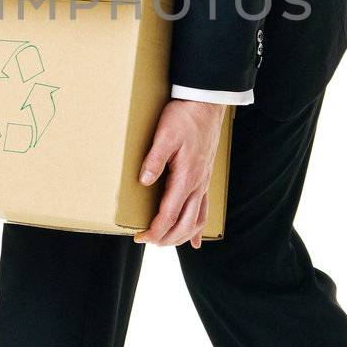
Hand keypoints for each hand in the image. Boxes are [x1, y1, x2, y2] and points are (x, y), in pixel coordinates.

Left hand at [133, 99, 226, 249]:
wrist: (207, 103)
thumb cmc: (184, 117)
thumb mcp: (165, 134)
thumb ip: (154, 159)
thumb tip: (144, 181)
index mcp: (186, 177)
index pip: (169, 214)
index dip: (154, 230)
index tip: (140, 237)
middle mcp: (197, 184)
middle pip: (184, 223)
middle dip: (166, 238)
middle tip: (148, 241)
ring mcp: (203, 182)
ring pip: (197, 219)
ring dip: (182, 235)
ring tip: (167, 242)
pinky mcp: (205, 177)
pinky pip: (205, 208)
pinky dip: (199, 227)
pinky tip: (195, 240)